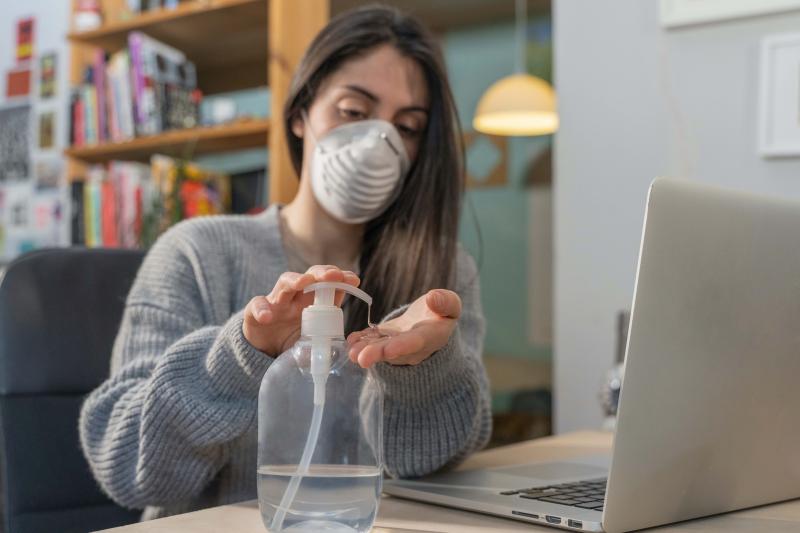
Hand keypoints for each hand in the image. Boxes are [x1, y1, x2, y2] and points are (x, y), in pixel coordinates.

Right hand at [243, 265, 359, 356]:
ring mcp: (276, 302)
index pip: (329, 284)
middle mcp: (296, 297)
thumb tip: (350, 345)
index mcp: (313, 301)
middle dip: (321, 273)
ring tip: (303, 282)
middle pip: (309, 277)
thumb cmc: (292, 338)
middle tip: (332, 275)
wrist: (263, 351)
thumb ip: (327, 336)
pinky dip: (261, 310)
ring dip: (294, 280)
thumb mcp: (313, 337)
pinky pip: (256, 306)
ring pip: (284, 283)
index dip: (341, 279)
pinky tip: (267, 317)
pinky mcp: (255, 313)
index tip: (354, 279)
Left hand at [347, 289, 460, 367]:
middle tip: (361, 358)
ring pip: (379, 348)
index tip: (390, 350)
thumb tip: (433, 298)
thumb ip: (446, 303)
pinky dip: (361, 341)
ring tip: (351, 351)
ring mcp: (395, 345)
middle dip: (377, 354)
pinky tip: (350, 340)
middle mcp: (411, 347)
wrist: (431, 323)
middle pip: (393, 351)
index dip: (403, 346)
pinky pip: (372, 341)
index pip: (416, 342)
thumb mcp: (451, 306)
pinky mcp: (383, 340)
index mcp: (430, 337)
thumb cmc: (442, 313)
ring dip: (364, 350)